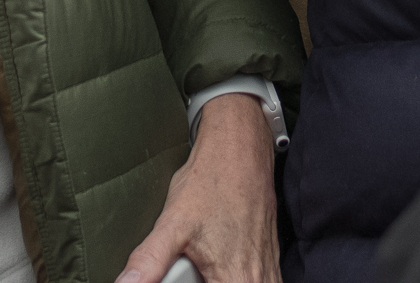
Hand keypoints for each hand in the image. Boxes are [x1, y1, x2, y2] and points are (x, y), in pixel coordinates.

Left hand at [116, 94, 278, 282]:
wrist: (241, 150)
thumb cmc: (212, 181)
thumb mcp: (173, 222)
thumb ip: (149, 260)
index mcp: (237, 279)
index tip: (184, 279)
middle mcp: (259, 279)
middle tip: (193, 271)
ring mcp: (268, 271)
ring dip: (225, 281)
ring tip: (205, 269)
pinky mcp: (270, 262)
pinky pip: (261, 282)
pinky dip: (240, 279)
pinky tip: (219, 269)